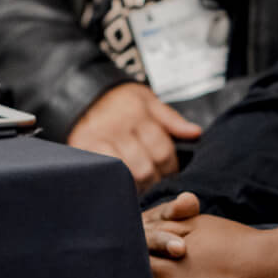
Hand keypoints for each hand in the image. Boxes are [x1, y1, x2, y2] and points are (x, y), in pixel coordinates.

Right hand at [72, 82, 202, 192]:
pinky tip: (120, 181)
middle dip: (154, 179)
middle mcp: (118, 128)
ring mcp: (98, 141)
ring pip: (125, 175)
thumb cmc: (119, 99)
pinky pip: (104, 173)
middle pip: (145, 168)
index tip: (170, 172)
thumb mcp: (148, 100)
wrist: (82, 94)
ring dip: (135, 184)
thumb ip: (171, 119)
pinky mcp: (82, 150)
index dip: (170, 167)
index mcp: (139, 115)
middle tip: (154, 180)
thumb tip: (195, 133)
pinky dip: (115, 180)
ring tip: (139, 183)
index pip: (162, 151)